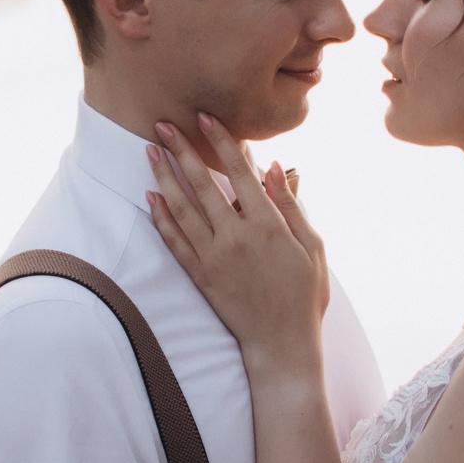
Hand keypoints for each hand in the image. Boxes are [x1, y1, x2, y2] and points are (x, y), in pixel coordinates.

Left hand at [147, 113, 328, 368]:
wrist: (281, 344)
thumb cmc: (304, 296)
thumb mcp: (313, 247)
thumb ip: (290, 206)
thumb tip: (274, 168)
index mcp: (267, 225)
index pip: (238, 172)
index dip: (220, 142)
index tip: (205, 118)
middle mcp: (235, 236)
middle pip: (202, 183)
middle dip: (181, 150)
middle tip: (163, 124)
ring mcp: (214, 257)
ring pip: (182, 208)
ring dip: (164, 176)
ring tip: (151, 151)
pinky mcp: (201, 276)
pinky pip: (174, 241)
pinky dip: (161, 217)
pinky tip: (151, 197)